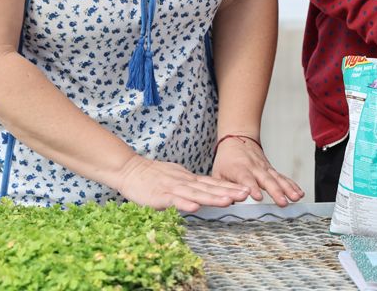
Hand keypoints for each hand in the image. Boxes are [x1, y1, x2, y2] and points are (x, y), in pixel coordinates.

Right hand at [113, 153, 250, 212]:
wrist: (129, 169)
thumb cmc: (151, 176)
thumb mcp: (176, 178)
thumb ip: (191, 186)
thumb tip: (206, 193)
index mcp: (188, 180)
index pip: (212, 183)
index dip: (229, 187)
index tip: (247, 189)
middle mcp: (184, 182)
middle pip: (209, 188)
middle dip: (229, 191)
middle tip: (247, 194)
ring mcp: (172, 188)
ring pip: (196, 193)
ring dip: (213, 197)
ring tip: (229, 200)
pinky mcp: (159, 196)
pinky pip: (174, 200)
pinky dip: (184, 203)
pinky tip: (195, 207)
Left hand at [211, 136, 304, 206]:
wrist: (237, 139)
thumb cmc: (226, 160)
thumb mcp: (218, 173)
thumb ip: (223, 188)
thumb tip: (227, 203)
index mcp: (239, 169)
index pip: (246, 179)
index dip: (252, 187)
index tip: (258, 197)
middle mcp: (254, 168)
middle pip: (266, 180)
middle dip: (275, 191)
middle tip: (282, 202)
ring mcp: (264, 168)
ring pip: (277, 178)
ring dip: (287, 188)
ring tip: (295, 198)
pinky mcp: (271, 169)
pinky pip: (283, 177)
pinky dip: (292, 184)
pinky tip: (299, 192)